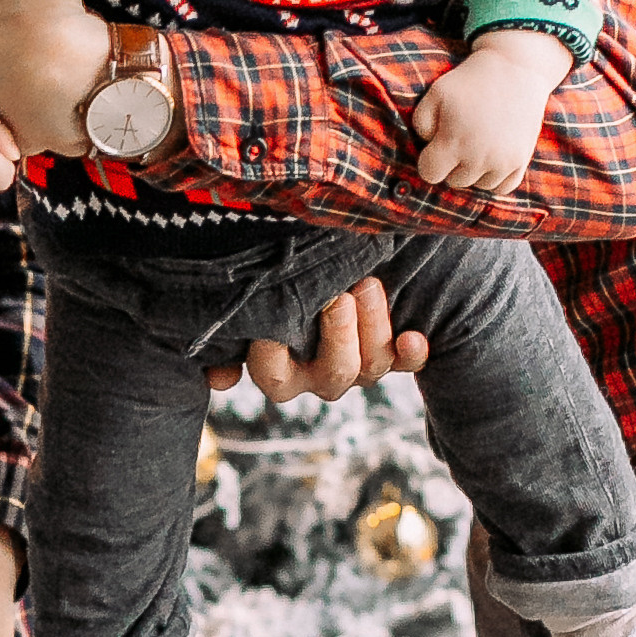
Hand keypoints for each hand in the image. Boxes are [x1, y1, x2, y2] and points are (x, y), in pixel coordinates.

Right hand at [205, 277, 426, 401]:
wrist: (329, 259)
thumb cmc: (275, 276)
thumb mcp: (250, 293)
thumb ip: (235, 321)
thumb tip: (222, 377)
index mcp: (279, 368)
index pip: (273, 375)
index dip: (273, 353)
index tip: (274, 322)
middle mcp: (318, 374)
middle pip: (333, 376)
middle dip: (338, 337)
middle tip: (339, 297)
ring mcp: (357, 364)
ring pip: (370, 367)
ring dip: (372, 329)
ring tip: (367, 286)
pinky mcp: (392, 350)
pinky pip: (407, 362)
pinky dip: (412, 352)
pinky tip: (412, 337)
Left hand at [411, 30, 571, 192]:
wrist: (515, 68)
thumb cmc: (470, 81)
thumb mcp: (435, 93)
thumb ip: (420, 123)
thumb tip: (427, 147)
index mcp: (453, 143)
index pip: (430, 174)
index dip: (429, 160)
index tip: (436, 144)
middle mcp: (479, 158)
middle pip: (455, 181)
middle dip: (452, 165)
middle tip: (460, 138)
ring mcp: (503, 161)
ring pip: (479, 186)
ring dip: (474, 172)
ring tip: (476, 145)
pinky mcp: (521, 160)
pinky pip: (503, 188)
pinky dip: (495, 178)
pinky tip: (491, 158)